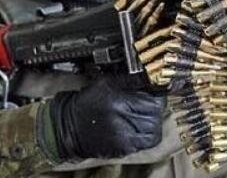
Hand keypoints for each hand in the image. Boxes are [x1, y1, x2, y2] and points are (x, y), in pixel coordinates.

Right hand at [41, 77, 165, 160]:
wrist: (68, 127)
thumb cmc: (86, 103)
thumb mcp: (106, 83)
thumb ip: (130, 80)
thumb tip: (150, 77)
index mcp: (119, 103)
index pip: (154, 102)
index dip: (158, 97)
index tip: (155, 94)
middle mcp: (122, 122)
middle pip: (156, 116)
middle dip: (156, 109)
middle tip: (150, 105)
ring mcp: (123, 138)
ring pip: (154, 131)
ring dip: (153, 123)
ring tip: (144, 116)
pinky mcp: (122, 149)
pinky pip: (145, 143)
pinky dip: (147, 135)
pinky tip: (138, 127)